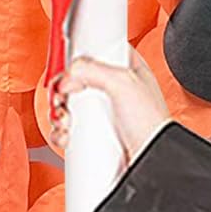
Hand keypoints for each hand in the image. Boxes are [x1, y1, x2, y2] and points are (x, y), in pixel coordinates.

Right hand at [47, 50, 172, 163]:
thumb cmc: (152, 124)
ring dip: (59, 112)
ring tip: (67, 119)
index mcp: (127, 71)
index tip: (71, 62)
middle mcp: (113, 91)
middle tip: (65, 95)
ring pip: (66, 104)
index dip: (82, 54)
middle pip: (75, 78)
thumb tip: (69, 72)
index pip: (100, 50)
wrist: (150, 161)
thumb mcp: (124, 82)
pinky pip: (65, 128)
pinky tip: (67, 134)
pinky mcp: (91, 135)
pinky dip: (60, 131)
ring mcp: (101, 114)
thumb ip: (93, 68)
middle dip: (63, 87)